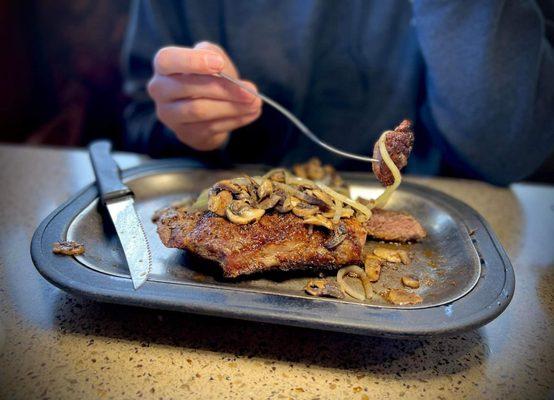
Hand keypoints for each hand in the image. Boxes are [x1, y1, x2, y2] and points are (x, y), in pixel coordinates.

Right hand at [147, 42, 261, 150]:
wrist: (205, 107)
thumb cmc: (207, 76)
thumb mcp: (212, 58)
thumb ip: (217, 59)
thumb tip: (233, 79)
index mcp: (164, 65)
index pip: (167, 60)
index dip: (192, 61)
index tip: (218, 64)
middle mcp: (160, 90)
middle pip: (189, 88)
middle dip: (224, 89)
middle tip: (251, 91)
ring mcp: (170, 115)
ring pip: (200, 111)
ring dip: (232, 107)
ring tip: (255, 103)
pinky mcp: (185, 133)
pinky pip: (210, 127)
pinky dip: (234, 120)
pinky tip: (250, 114)